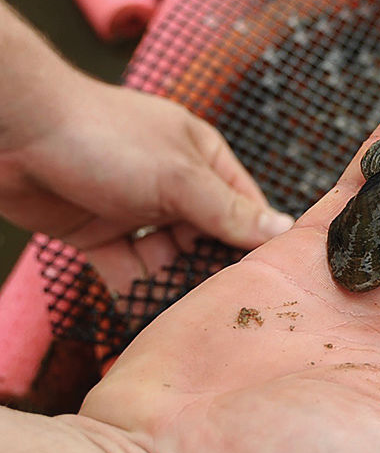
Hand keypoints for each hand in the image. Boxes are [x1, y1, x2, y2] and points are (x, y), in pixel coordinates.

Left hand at [0, 75, 292, 292]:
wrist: (14, 132)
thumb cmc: (103, 137)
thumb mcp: (179, 177)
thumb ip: (228, 211)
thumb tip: (280, 229)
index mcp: (202, 158)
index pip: (244, 206)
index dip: (256, 240)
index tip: (270, 278)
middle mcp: (173, 185)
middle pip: (207, 238)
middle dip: (215, 269)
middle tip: (233, 308)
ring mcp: (135, 210)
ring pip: (168, 259)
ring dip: (177, 285)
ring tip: (194, 319)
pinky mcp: (98, 234)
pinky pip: (127, 271)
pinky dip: (137, 293)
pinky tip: (151, 318)